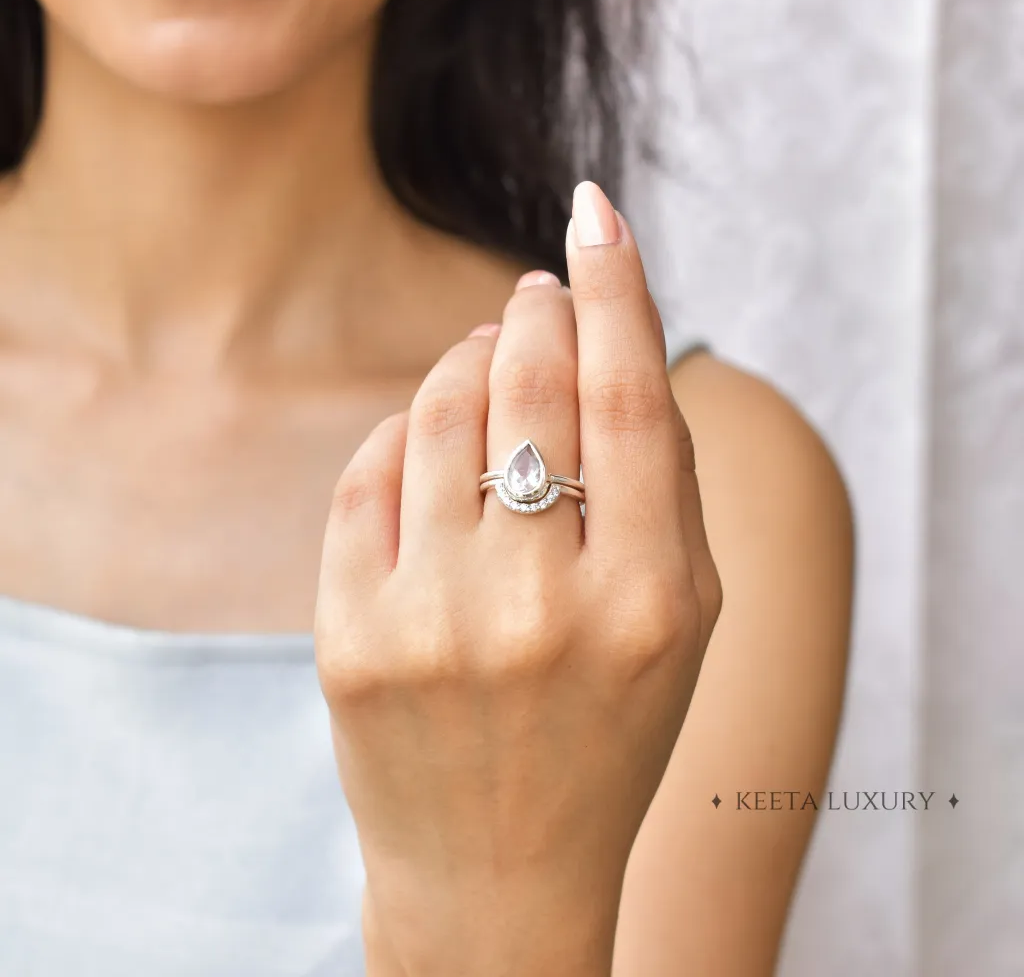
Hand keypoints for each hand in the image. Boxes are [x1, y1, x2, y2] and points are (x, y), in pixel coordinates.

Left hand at [314, 181, 721, 976]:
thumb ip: (666, 483)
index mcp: (649, 601)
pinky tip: (429, 437)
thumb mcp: (684, 619)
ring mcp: (432, 625)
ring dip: (467, 360)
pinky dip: (401, 432)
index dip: (616, 289)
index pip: (631, 399)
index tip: (598, 213)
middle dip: (535, 311)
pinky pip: (368, 476)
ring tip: (489, 355)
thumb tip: (609, 341)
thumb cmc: (610, 730)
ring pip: (439, 415)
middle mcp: (540, 609)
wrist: (499, 870)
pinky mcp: (348, 641)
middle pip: (530, 387)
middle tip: (537, 290)